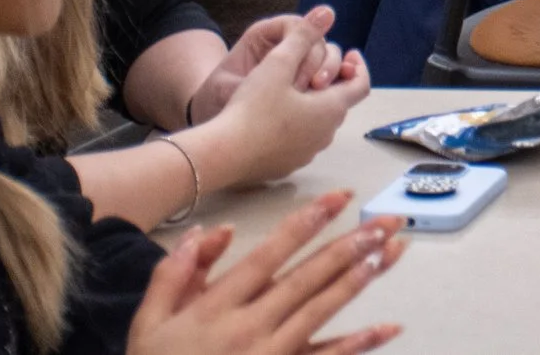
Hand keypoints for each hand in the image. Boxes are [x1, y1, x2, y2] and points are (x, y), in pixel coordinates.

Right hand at [129, 191, 402, 354]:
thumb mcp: (149, 322)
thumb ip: (175, 273)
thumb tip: (217, 230)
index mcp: (215, 308)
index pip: (268, 256)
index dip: (305, 224)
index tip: (338, 198)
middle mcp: (247, 328)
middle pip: (305, 279)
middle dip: (347, 246)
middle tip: (385, 221)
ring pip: (320, 312)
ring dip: (358, 280)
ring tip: (389, 252)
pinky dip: (359, 344)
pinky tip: (390, 326)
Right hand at [193, 14, 369, 189]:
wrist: (223, 155)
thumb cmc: (253, 108)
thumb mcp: (278, 64)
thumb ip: (303, 37)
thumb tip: (327, 13)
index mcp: (331, 109)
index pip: (361, 85)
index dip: (359, 66)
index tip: (350, 53)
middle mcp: (325, 135)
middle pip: (338, 103)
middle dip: (330, 83)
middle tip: (314, 66)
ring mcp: (306, 153)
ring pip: (317, 123)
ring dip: (312, 104)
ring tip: (291, 88)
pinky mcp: (286, 165)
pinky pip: (299, 140)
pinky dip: (295, 124)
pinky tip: (272, 115)